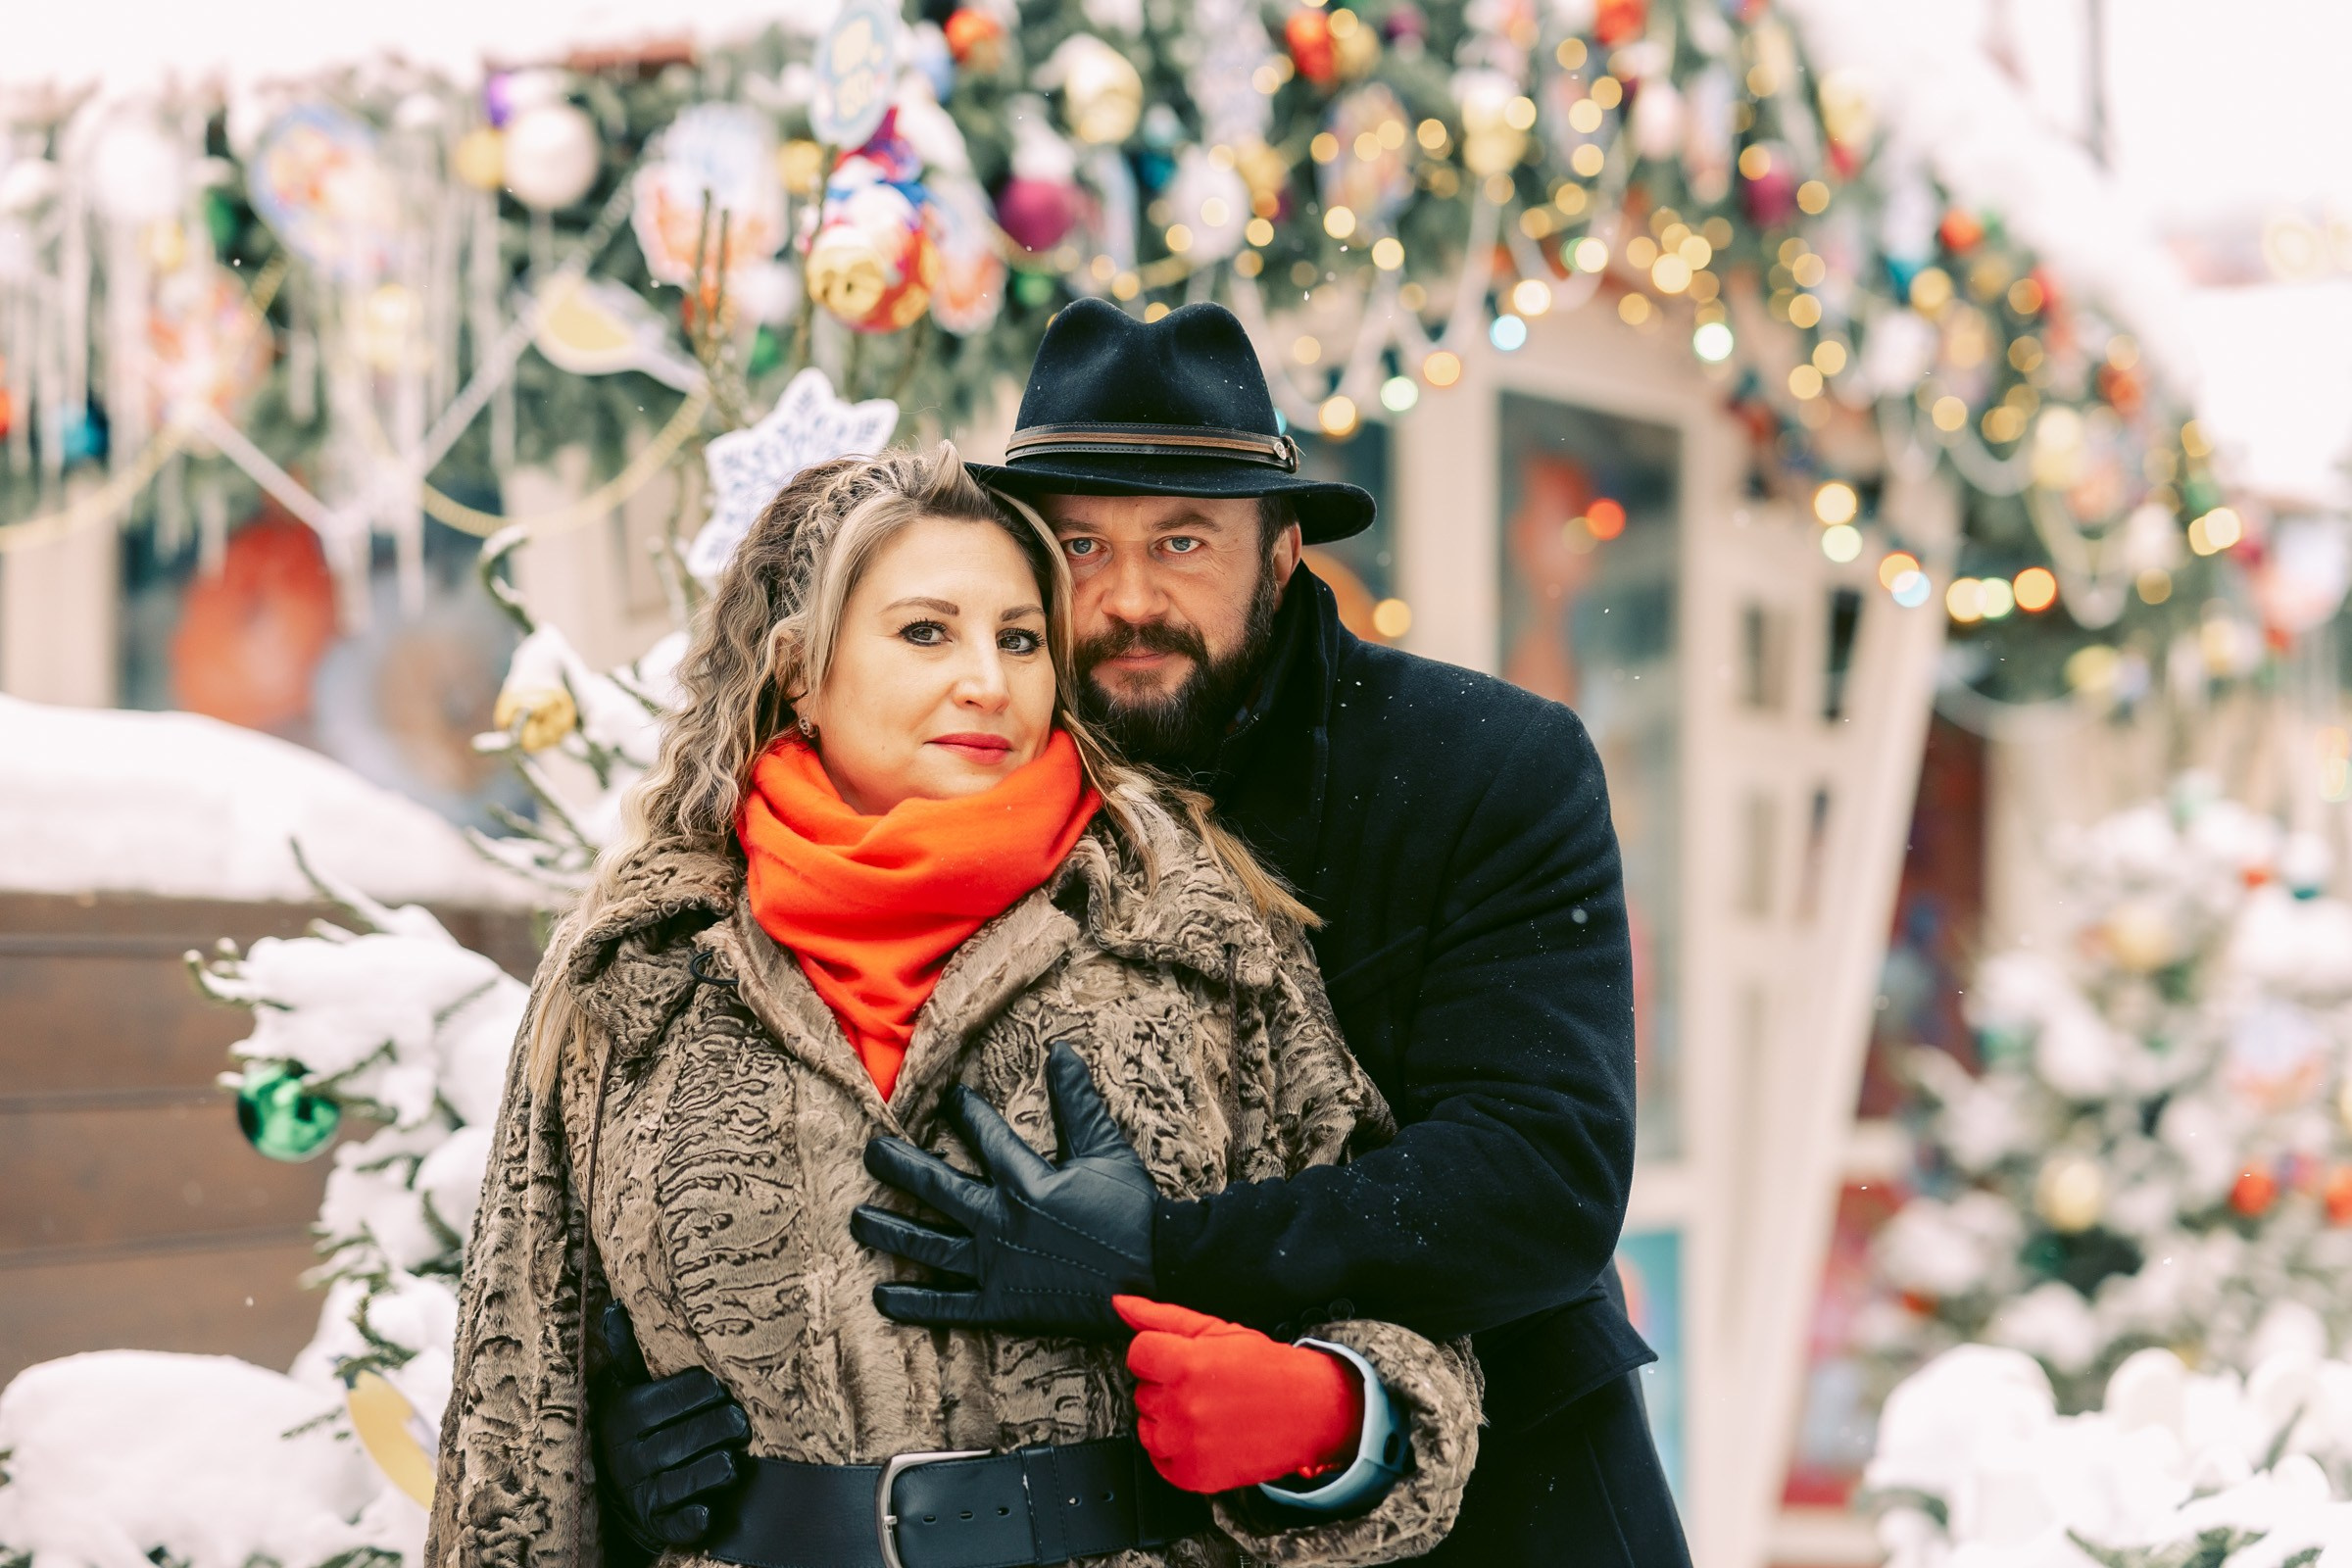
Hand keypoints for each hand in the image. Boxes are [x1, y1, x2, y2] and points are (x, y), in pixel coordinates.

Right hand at [593, 1302, 751, 1549]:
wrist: (620, 1494)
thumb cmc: (638, 1428)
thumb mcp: (626, 1389)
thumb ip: (627, 1352)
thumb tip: (613, 1305)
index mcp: (625, 1413)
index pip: (681, 1394)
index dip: (709, 1390)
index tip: (721, 1389)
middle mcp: (630, 1454)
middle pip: (694, 1434)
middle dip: (725, 1425)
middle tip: (741, 1421)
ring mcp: (642, 1492)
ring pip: (695, 1476)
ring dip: (722, 1465)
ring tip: (734, 1456)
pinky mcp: (656, 1525)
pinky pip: (682, 1522)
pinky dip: (698, 1517)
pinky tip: (711, 1507)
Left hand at [852, 1041, 1155, 1336]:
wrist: (1154, 1277)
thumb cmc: (1132, 1213)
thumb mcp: (1106, 1151)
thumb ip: (1077, 1103)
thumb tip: (1061, 1051)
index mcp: (1025, 1182)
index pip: (984, 1137)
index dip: (964, 1113)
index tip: (948, 1100)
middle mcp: (999, 1222)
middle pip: (935, 1188)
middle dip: (898, 1167)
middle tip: (869, 1153)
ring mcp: (994, 1266)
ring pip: (928, 1245)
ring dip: (890, 1230)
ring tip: (858, 1221)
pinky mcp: (999, 1306)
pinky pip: (948, 1305)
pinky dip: (914, 1303)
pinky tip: (883, 1296)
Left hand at [1115, 1296, 1364, 1494]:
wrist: (1308, 1411)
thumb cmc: (1266, 1368)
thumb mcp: (1217, 1330)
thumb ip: (1162, 1317)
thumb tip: (1121, 1304)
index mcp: (1185, 1364)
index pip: (1137, 1355)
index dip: (1161, 1353)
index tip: (1184, 1359)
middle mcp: (1180, 1407)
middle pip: (1142, 1391)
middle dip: (1168, 1385)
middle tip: (1206, 1386)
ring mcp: (1185, 1445)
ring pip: (1146, 1426)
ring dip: (1168, 1419)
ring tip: (1207, 1412)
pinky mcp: (1192, 1475)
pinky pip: (1159, 1460)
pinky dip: (1176, 1450)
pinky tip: (1205, 1436)